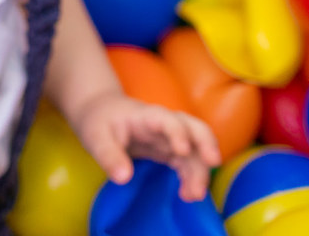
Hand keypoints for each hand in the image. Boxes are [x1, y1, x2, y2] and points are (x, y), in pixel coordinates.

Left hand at [69, 91, 221, 201]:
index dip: (177, 132)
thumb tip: (123, 178)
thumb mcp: (96, 137)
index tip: (180, 150)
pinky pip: (190, 161)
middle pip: (194, 127)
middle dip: (206, 143)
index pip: (166, 119)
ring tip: (195, 194)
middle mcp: (165, 124)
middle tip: (212, 164)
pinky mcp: (172, 150)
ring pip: (197, 148)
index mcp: (146, 116)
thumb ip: (108, 155)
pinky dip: (194, 176)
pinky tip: (189, 194)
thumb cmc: (99, 121)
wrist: (100, 113)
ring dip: (201, 169)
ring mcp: (171, 137)